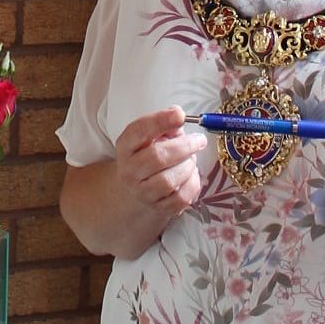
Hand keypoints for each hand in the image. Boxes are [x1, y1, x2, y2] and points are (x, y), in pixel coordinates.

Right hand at [114, 107, 207, 225]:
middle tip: (199, 141)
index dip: (160, 121)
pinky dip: (193, 184)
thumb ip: (165, 126)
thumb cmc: (147, 158)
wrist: (135, 192)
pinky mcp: (159, 209)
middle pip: (158, 157)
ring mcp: (142, 192)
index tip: (180, 114)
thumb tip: (178, 116)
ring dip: (188, 166)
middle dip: (184, 147)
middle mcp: (130, 170)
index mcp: (126, 147)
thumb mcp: (149, 139)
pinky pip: (181, 198)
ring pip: (170, 180)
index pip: (139, 131)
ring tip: (191, 160)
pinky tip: (191, 175)